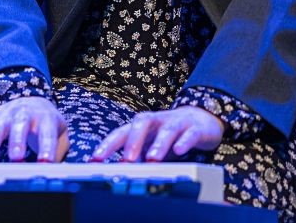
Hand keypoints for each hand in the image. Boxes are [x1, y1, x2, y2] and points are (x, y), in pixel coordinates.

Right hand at [0, 96, 69, 162]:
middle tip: (17, 157)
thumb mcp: (59, 135)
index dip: (46, 147)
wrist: (35, 101)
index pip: (46, 133)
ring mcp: (6, 114)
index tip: (45, 162)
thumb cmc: (47, 124)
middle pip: (20, 125)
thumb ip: (57, 153)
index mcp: (44, 117)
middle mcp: (24, 113)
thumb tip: (55, 173)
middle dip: (17, 141)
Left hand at [90, 106, 223, 162]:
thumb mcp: (150, 146)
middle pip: (141, 123)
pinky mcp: (195, 129)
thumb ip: (137, 158)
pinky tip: (179, 151)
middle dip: (132, 142)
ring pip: (166, 130)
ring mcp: (176, 123)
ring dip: (158, 144)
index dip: (108, 145)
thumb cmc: (169, 135)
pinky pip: (189, 134)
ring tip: (152, 159)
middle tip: (126, 161)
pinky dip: (184, 141)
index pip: (121, 132)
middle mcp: (157, 121)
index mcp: (142, 126)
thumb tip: (120, 176)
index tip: (95, 160)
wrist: (200, 120)